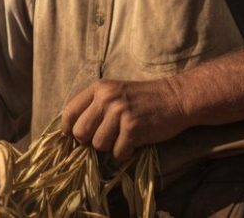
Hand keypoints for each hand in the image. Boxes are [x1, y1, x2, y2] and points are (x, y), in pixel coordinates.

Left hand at [61, 78, 188, 161]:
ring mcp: (119, 112)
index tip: (72, 138)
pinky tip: (133, 145)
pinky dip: (125, 153)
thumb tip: (73, 133)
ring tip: (122, 140)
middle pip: (80, 132)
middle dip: (89, 142)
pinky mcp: (133, 127)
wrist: (176, 98)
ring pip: (98, 145)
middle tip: (105, 140)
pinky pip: (117, 152)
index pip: (69, 111)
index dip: (67, 129)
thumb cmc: (144, 99)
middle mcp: (106, 98)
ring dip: (110, 148)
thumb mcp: (115, 93)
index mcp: (98, 88)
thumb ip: (95, 107)